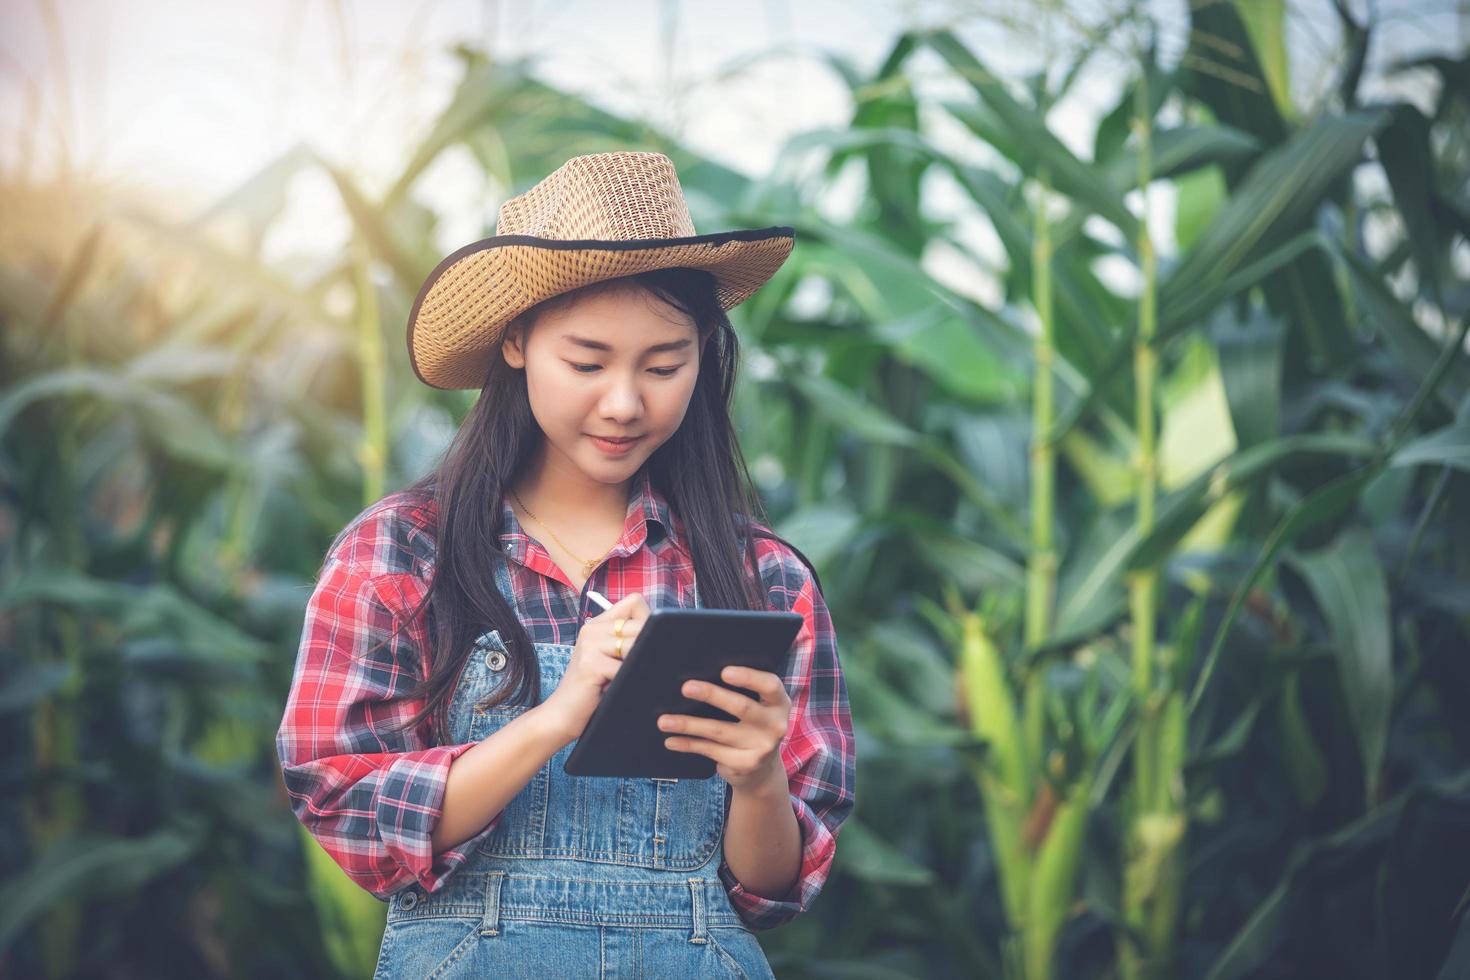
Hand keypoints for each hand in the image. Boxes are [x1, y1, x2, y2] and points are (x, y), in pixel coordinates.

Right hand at [540, 592, 650, 744]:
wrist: (560, 716)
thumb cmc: (593, 691)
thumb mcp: (611, 661)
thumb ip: (630, 644)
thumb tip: (669, 636)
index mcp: (598, 624)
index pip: (635, 602)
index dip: (650, 619)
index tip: (648, 643)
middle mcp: (592, 629)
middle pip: (640, 622)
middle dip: (650, 646)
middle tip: (643, 669)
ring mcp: (590, 644)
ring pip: (636, 644)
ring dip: (640, 665)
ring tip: (631, 680)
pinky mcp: (590, 664)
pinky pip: (625, 668)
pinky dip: (630, 682)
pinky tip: (620, 691)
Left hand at [657, 666, 791, 793]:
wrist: (762, 771)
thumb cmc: (752, 727)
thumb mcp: (758, 709)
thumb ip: (743, 693)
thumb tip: (699, 677)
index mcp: (779, 703)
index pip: (770, 686)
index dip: (749, 677)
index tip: (724, 672)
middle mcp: (775, 726)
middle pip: (741, 707)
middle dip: (712, 695)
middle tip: (686, 687)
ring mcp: (761, 748)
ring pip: (719, 731)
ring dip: (688, 724)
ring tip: (664, 720)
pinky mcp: (744, 764)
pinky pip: (709, 750)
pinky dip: (688, 744)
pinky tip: (671, 740)